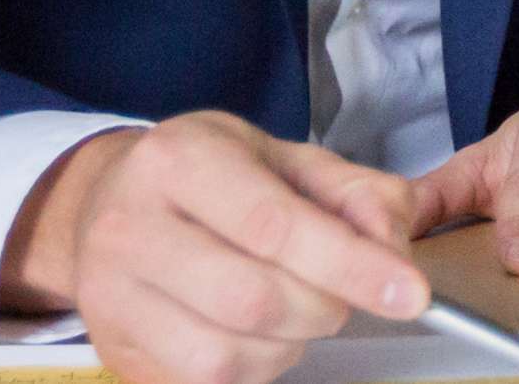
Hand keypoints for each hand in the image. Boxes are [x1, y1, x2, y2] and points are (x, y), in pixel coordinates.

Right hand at [2, 112, 427, 383]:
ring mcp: (111, 294)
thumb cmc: (210, 177)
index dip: (350, 266)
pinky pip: (202, 382)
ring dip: (290, 344)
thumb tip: (393, 249)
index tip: (410, 293)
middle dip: (325, 307)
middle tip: (342, 293)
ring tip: (297, 309)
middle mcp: (131, 226)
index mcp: (179, 159)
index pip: (274, 226)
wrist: (108, 202)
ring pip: (227, 354)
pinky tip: (258, 334)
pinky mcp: (112, 347)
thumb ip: (355, 194)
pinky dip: (254, 367)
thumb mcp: (286, 157)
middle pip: (254, 298)